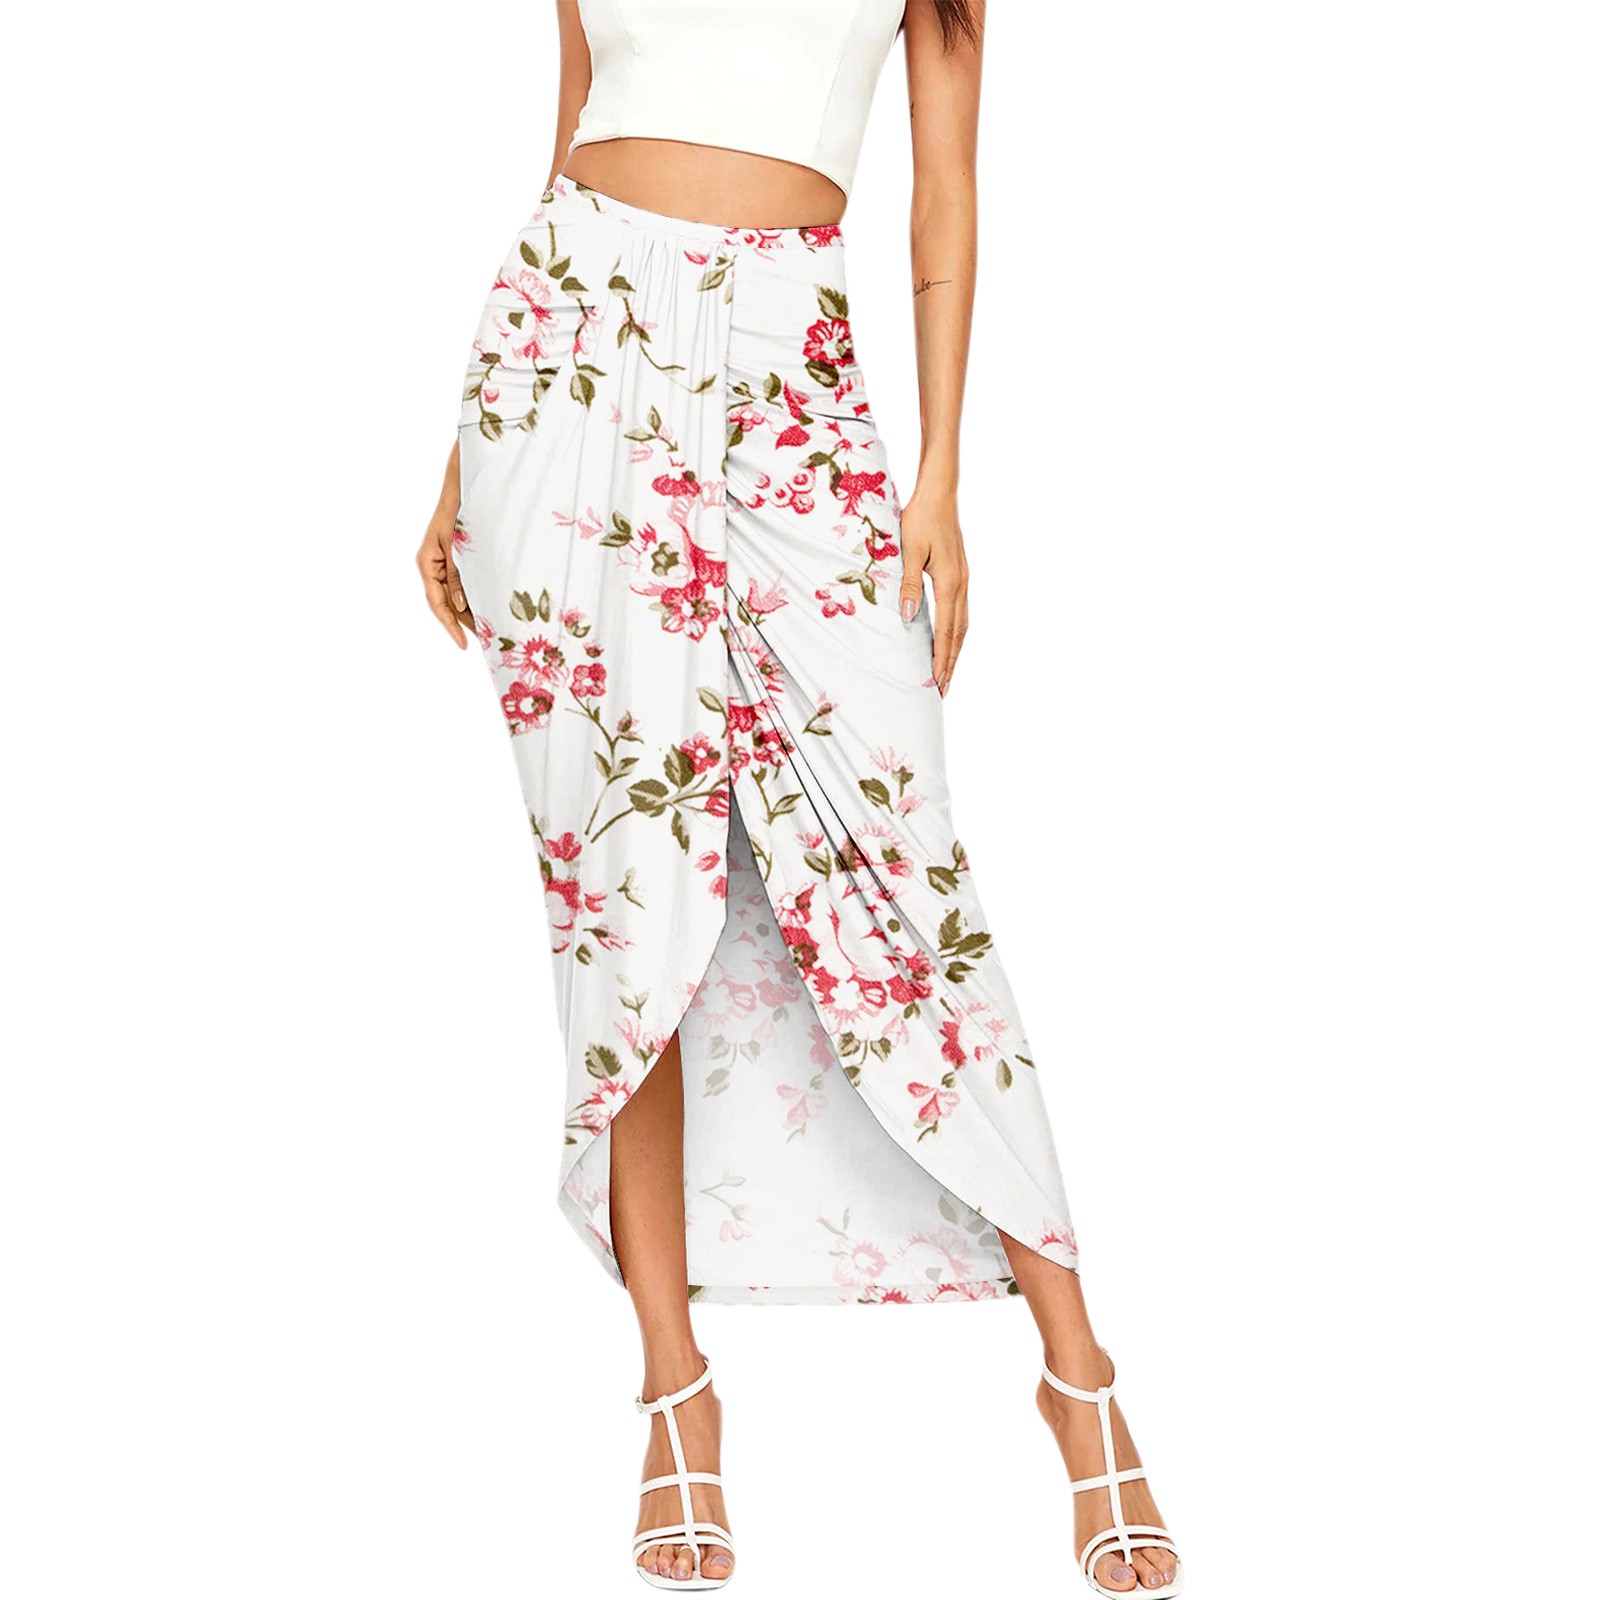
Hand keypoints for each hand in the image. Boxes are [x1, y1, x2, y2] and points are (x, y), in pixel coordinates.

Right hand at [417, 491, 472, 648]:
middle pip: (445, 604)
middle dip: (463, 623)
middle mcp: (431, 566)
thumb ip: (456, 576)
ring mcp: (442, 563)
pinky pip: (460, 585)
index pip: (437, 603)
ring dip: (469, 613)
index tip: (464, 644)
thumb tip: (460, 606)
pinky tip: (486, 607)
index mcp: (426, 563)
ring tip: (488, 631)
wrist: (462, 487)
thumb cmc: (458, 511)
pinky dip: (472, 597)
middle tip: (484, 642)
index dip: (451, 625)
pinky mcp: (454, 559)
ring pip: (453, 596)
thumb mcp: (457, 546)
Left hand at [898, 486, 968, 694]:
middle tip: (943, 690)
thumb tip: (908, 618)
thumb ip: (909, 586)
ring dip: (955, 651)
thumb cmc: (920, 519)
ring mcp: (964, 580)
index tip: (936, 683)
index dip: (941, 660)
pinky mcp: (960, 575)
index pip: (945, 632)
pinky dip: (956, 633)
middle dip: (951, 664)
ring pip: (962, 625)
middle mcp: (961, 586)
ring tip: (947, 673)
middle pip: (958, 635)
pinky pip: (961, 613)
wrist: (940, 494)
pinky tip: (949, 640)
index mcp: (949, 583)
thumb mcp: (909, 552)